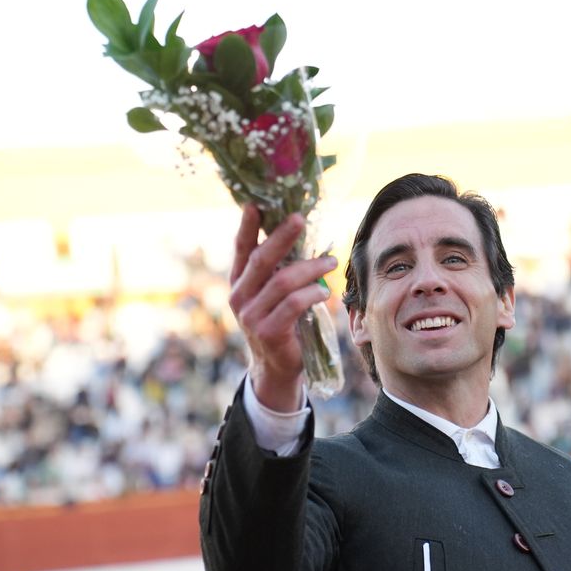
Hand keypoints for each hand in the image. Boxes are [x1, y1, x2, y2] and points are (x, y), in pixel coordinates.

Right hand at [229, 205, 337, 411]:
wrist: (276, 367)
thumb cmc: (281, 321)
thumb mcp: (275, 294)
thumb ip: (280, 269)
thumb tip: (302, 235)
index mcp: (239, 282)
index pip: (241, 249)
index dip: (247, 226)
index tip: (254, 204)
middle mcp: (239, 296)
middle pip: (261, 259)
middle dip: (282, 236)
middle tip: (300, 219)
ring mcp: (250, 316)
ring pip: (282, 281)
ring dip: (311, 268)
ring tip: (330, 262)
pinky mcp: (267, 332)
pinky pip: (293, 304)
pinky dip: (312, 294)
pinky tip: (325, 291)